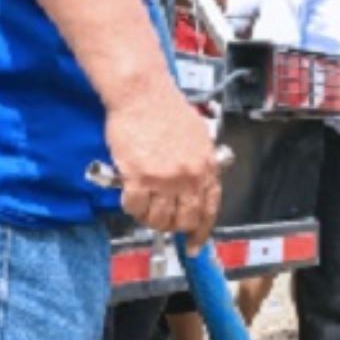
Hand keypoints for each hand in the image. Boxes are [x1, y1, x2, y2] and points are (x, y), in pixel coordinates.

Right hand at [105, 86, 220, 253]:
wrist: (143, 94)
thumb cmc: (167, 110)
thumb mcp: (199, 137)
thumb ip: (201, 163)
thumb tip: (198, 186)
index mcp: (206, 167)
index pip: (209, 211)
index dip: (200, 233)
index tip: (193, 246)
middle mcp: (188, 177)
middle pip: (183, 220)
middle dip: (172, 226)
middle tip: (161, 221)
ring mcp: (164, 179)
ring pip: (158, 219)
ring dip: (149, 218)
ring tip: (144, 207)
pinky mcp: (138, 176)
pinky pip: (134, 207)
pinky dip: (131, 207)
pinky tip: (130, 197)